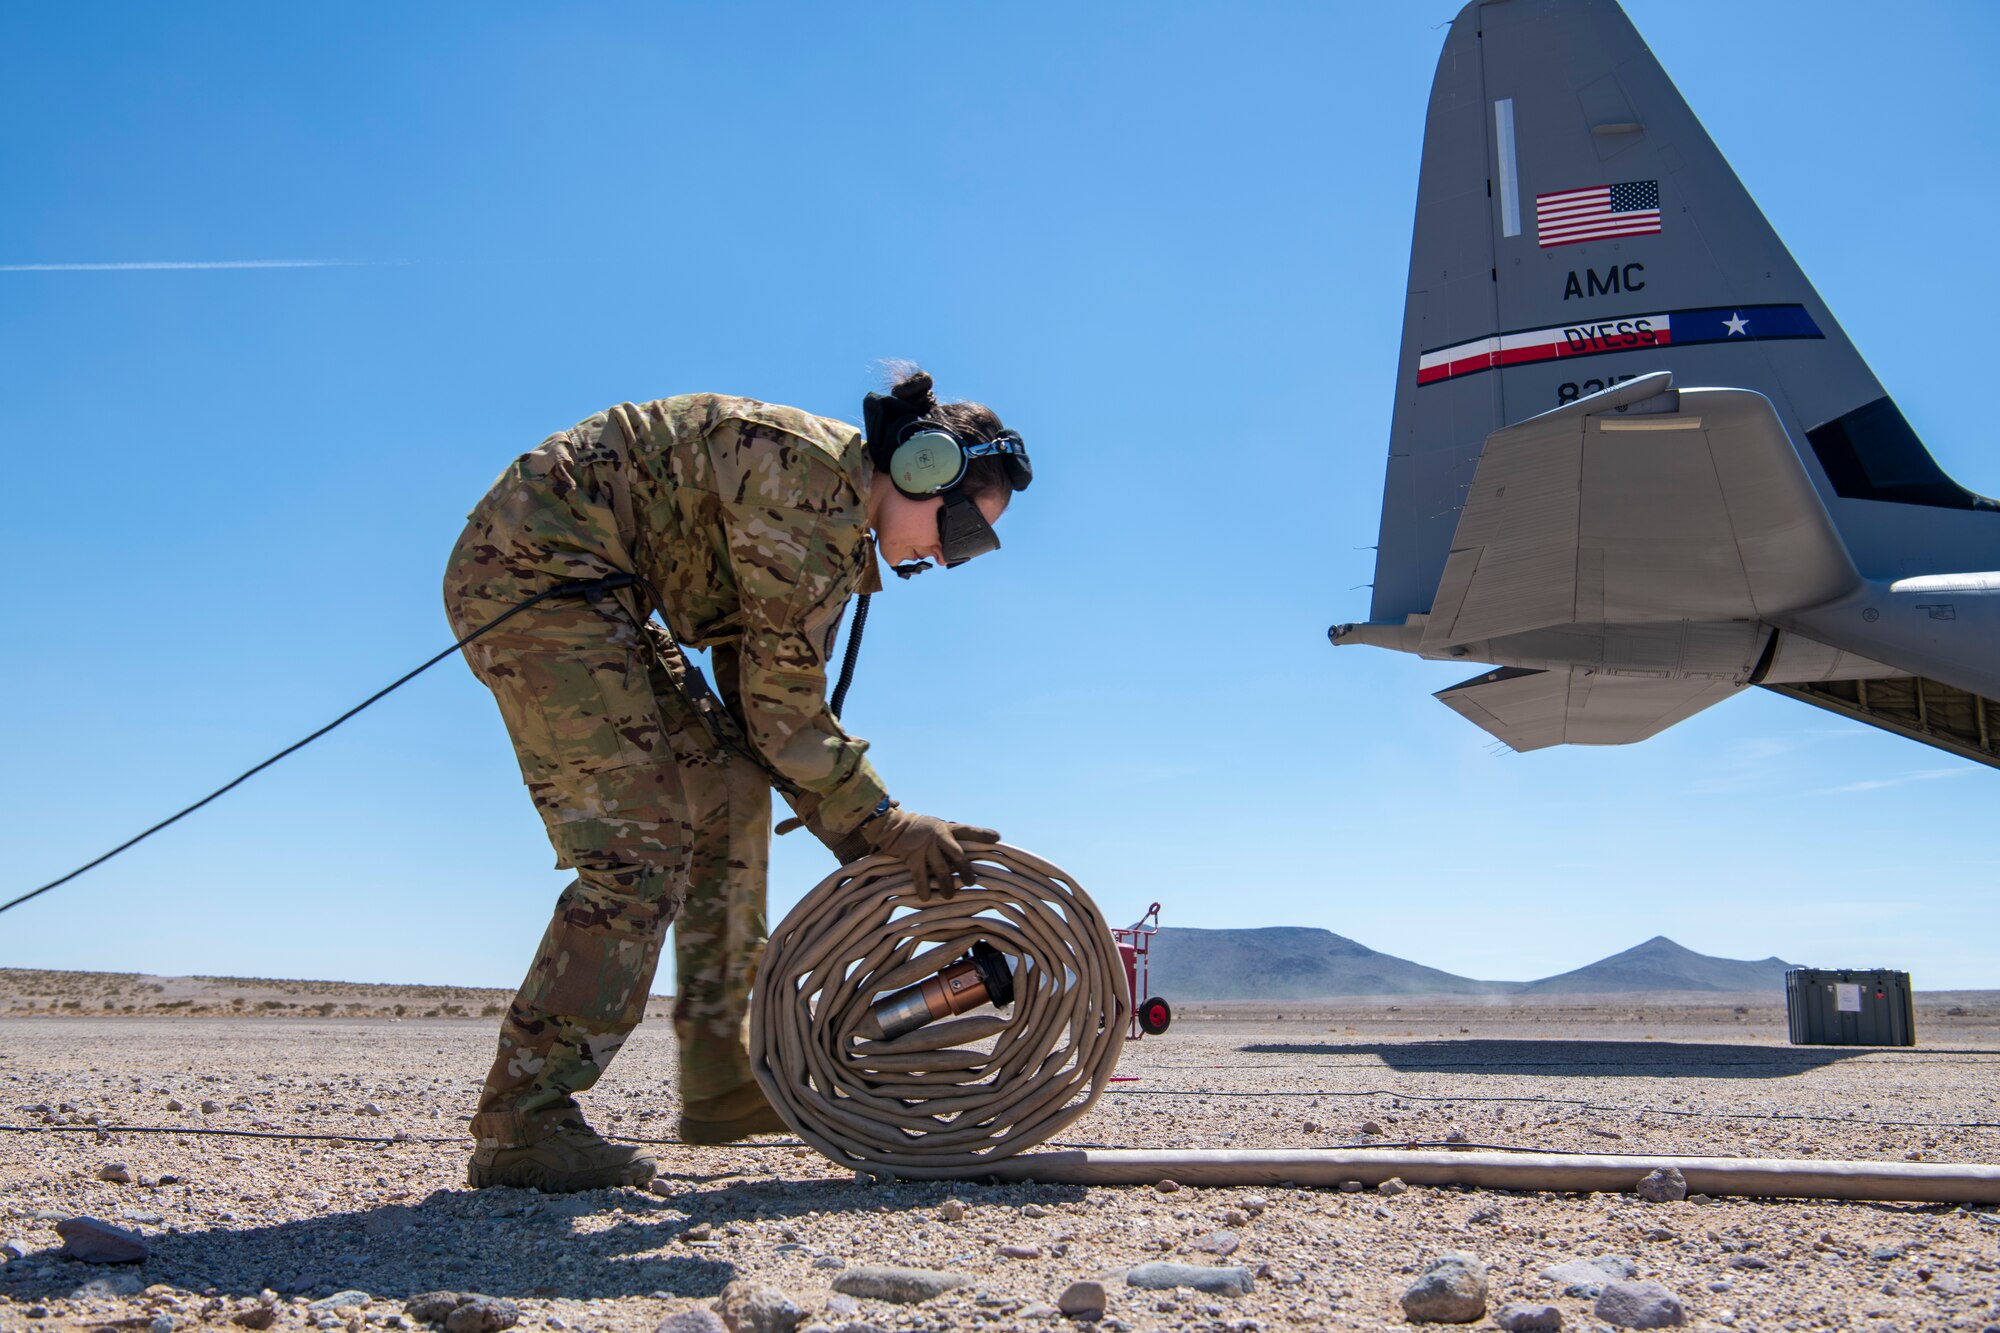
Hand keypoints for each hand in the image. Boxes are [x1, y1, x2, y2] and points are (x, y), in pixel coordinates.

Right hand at [856, 808, 1000, 899]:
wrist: (892, 825)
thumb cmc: (918, 829)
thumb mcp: (936, 826)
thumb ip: (950, 837)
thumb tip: (967, 853)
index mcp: (946, 828)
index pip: (967, 830)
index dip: (982, 834)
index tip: (997, 838)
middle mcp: (938, 835)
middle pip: (958, 854)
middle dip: (965, 870)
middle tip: (971, 882)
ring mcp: (925, 846)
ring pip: (941, 869)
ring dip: (947, 885)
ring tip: (950, 896)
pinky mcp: (912, 856)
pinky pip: (919, 876)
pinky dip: (923, 888)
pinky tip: (926, 898)